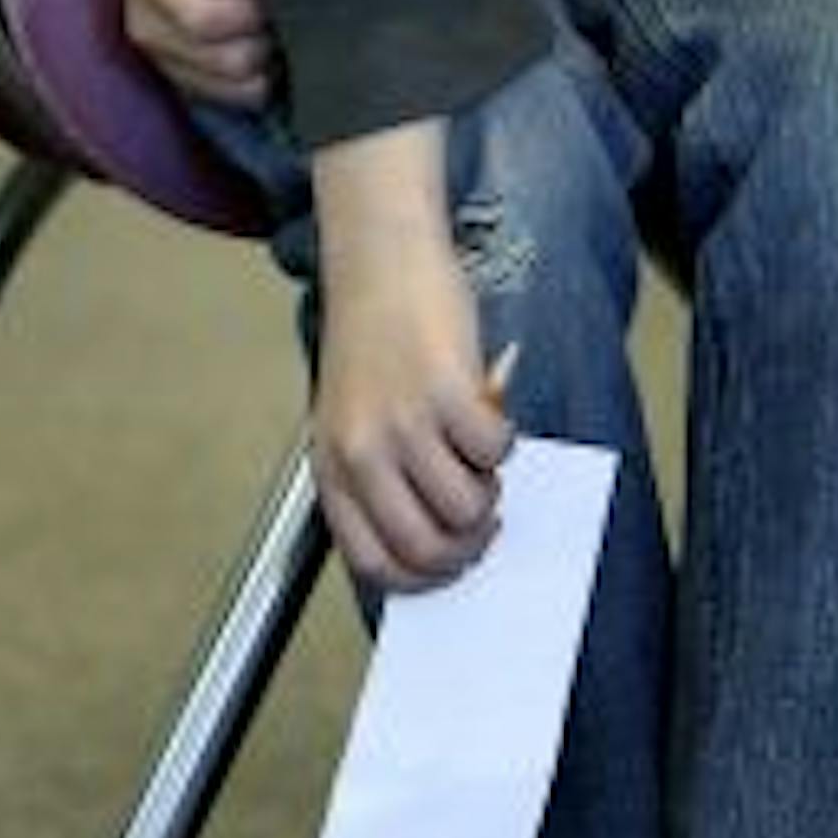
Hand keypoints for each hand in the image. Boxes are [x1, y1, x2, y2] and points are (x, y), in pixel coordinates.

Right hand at [100, 0, 273, 106]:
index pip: (204, 19)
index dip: (251, 12)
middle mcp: (149, 31)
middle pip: (227, 61)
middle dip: (267, 37)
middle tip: (286, 6)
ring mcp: (164, 62)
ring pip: (238, 89)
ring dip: (269, 63)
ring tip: (277, 24)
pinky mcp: (183, 82)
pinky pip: (236, 99)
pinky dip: (260, 78)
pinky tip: (264, 42)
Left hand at [309, 123, 515, 590]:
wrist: (380, 260)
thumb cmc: (373, 341)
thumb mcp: (356, 418)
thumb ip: (383, 477)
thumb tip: (447, 537)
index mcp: (333, 469)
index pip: (376, 564)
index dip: (424, 578)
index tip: (452, 562)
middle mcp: (362, 454)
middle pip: (430, 549)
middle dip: (470, 545)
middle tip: (483, 515)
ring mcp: (404, 425)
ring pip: (470, 509)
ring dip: (490, 490)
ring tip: (480, 454)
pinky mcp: (448, 392)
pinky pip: (496, 452)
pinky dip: (504, 442)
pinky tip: (488, 413)